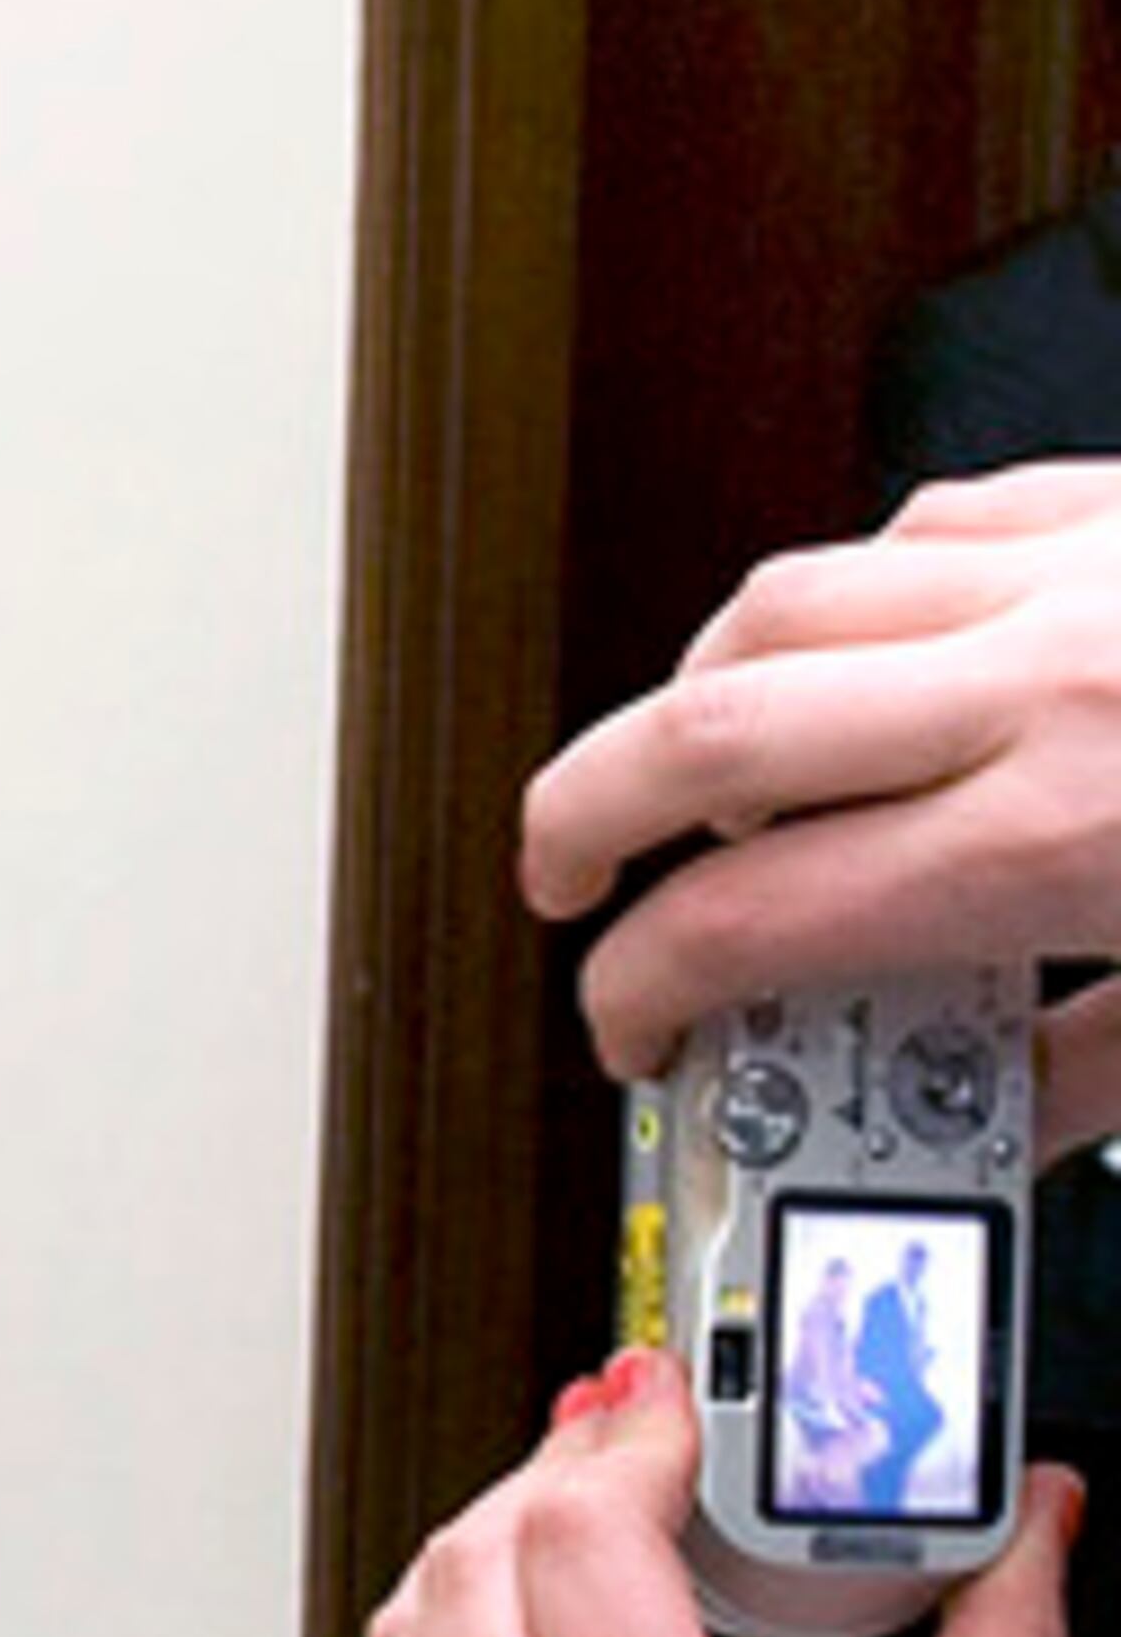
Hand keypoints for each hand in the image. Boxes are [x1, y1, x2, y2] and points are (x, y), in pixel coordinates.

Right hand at [519, 462, 1120, 1079]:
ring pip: (785, 601)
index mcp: (1063, 839)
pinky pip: (928, 522)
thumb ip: (1094, 1066)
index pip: (744, 919)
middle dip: (580, 818)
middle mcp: (1049, 684)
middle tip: (568, 878)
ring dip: (706, 696)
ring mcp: (1083, 568)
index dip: (639, 987)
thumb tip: (1001, 1113)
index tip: (639, 1028)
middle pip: (702, 733)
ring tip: (716, 781)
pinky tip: (870, 662)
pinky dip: (857, 600)